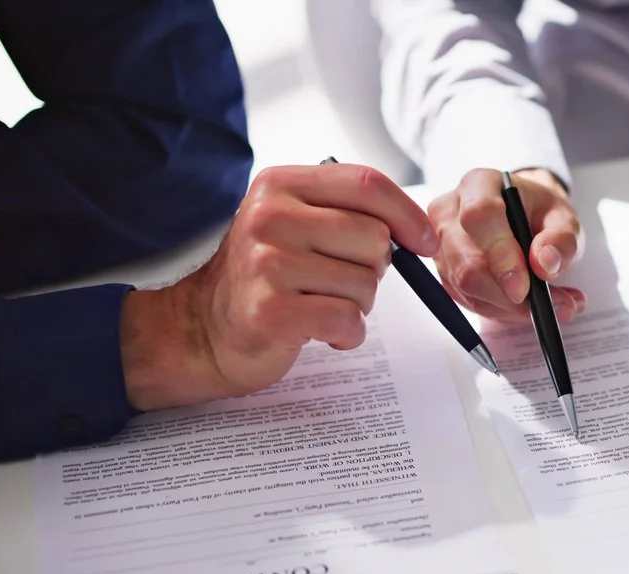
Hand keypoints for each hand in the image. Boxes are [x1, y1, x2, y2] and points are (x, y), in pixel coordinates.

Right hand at [119, 163, 437, 410]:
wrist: (203, 329)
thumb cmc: (265, 279)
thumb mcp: (295, 225)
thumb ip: (346, 212)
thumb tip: (417, 231)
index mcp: (281, 185)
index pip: (366, 183)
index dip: (407, 213)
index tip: (425, 241)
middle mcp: (270, 216)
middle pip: (375, 239)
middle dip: (373, 270)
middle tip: (339, 282)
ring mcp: (267, 264)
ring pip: (366, 284)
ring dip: (357, 305)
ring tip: (320, 305)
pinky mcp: (272, 311)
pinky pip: (348, 319)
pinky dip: (347, 334)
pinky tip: (321, 331)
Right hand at [429, 168, 585, 324]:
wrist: (521, 216)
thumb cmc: (538, 212)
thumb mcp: (563, 217)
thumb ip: (560, 239)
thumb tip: (544, 264)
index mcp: (479, 184)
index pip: (480, 217)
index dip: (500, 256)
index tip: (523, 288)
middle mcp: (450, 211)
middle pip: (467, 263)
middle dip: (507, 296)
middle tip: (550, 305)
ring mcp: (440, 243)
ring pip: (466, 288)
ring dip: (510, 308)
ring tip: (550, 305)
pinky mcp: (444, 271)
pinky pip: (467, 300)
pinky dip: (501, 311)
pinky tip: (526, 305)